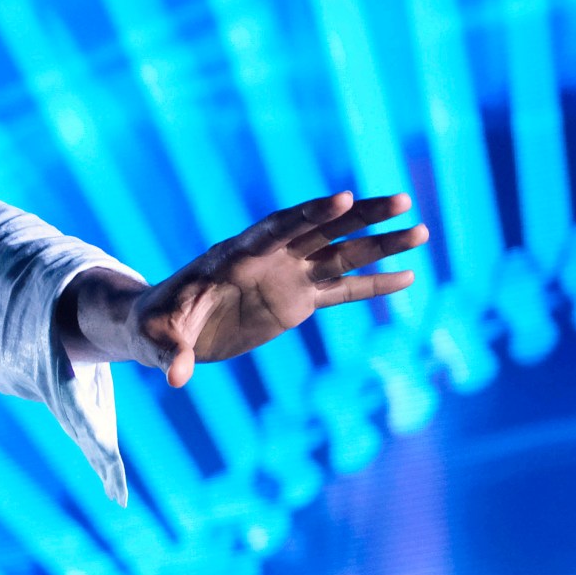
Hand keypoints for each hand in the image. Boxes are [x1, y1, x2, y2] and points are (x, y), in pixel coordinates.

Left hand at [70, 192, 429, 386]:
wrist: (159, 328)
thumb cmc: (153, 326)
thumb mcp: (156, 338)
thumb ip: (170, 352)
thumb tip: (176, 377)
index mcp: (233, 257)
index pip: (276, 229)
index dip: (310, 214)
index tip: (344, 197)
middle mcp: (266, 260)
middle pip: (319, 229)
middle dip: (360, 215)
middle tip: (402, 199)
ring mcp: (284, 278)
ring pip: (338, 254)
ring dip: (378, 243)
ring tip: (422, 231)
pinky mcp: (294, 302)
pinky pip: (340, 290)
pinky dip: (372, 284)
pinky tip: (408, 276)